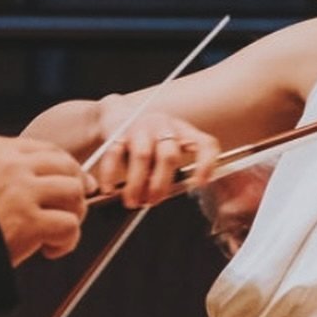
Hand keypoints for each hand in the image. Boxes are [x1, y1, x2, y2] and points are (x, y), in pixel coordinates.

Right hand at [0, 135, 91, 263]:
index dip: (68, 169)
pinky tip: (49, 250)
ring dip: (73, 215)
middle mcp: (11, 166)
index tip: (75, 183)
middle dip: (76, 189)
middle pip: (68, 167)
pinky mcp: (28, 222)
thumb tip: (70, 178)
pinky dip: (66, 242)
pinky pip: (69, 226)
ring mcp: (21, 192)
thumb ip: (14, 173)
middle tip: (70, 211)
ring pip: (74, 192)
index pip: (50, 150)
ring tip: (56, 232)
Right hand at [92, 110, 221, 207]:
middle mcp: (165, 127)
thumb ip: (167, 169)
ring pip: (142, 156)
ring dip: (137, 184)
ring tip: (132, 202)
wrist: (118, 114)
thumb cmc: (148, 139)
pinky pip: (114, 154)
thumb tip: (158, 196)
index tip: (200, 183)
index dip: (206, 164)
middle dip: (160, 184)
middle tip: (152, 202)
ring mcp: (141, 128)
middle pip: (169, 155)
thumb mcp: (166, 148)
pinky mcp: (118, 132)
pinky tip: (110, 189)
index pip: (205, 144)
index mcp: (184, 132)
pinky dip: (110, 175)